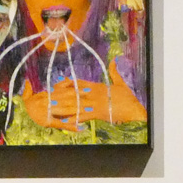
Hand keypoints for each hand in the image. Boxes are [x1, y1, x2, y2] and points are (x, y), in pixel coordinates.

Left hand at [23, 77, 148, 131]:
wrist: (134, 109)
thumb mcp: (121, 83)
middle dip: (60, 96)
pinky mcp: (98, 113)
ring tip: (52, 109)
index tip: (57, 85)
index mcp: (98, 87)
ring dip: (62, 107)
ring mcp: (95, 104)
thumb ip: (114, 72)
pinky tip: (65, 121)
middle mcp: (94, 94)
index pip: (79, 83)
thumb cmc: (128, 98)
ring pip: (75, 104)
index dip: (67, 84)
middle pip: (73, 94)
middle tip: (48, 98)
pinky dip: (74, 119)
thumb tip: (114, 60)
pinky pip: (83, 116)